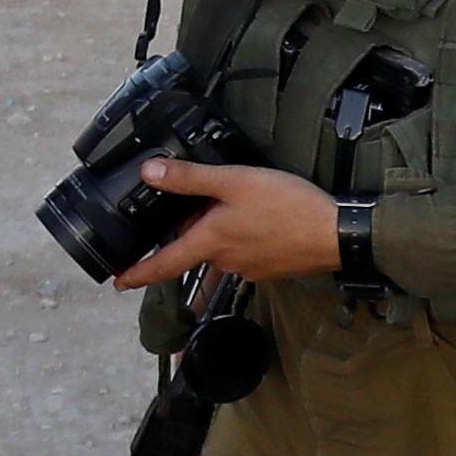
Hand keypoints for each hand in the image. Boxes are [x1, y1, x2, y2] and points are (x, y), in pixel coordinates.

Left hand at [111, 158, 341, 290]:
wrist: (337, 233)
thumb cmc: (288, 207)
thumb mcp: (234, 181)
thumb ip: (190, 178)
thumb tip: (150, 173)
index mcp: (211, 242)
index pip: (165, 264)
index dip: (138, 273)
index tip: (118, 282)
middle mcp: (227, 261)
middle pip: (197, 247)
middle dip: (195, 227)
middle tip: (207, 199)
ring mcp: (250, 267)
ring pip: (222, 248)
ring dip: (222, 229)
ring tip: (243, 202)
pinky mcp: (271, 267)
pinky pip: (246, 251)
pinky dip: (245, 235)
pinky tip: (263, 217)